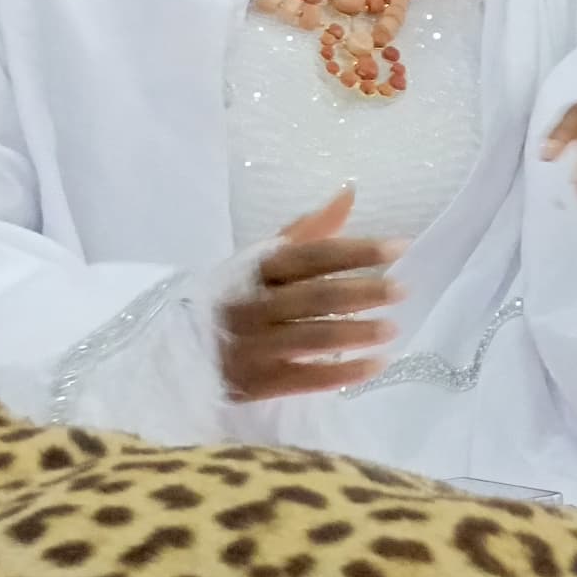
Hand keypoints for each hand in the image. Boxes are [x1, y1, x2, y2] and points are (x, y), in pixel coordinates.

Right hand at [218, 187, 402, 401]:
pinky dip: (343, 373)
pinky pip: (305, 379)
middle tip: (403, 290)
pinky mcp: (254, 383)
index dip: (357, 251)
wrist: (173, 346)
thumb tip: (350, 193)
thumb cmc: (231, 295)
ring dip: (358, 333)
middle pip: (316, 297)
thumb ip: (308, 231)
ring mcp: (252, 346)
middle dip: (363, 292)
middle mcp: (253, 305)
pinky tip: (377, 364)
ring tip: (394, 329)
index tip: (400, 247)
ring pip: (313, 337)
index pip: (313, 256)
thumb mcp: (260, 258)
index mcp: (256, 268)